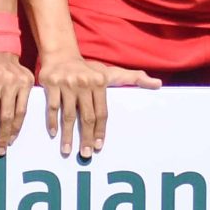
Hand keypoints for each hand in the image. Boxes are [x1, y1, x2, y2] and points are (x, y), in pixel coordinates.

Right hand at [33, 51, 158, 158]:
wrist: (61, 54)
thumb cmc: (89, 69)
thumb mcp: (112, 72)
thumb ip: (135, 78)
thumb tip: (159, 84)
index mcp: (100, 82)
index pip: (102, 113)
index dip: (100, 131)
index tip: (99, 147)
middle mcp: (84, 83)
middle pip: (86, 117)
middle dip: (86, 138)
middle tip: (86, 155)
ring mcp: (67, 84)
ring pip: (68, 115)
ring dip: (68, 136)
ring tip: (68, 151)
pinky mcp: (51, 84)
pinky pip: (52, 107)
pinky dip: (52, 122)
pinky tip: (54, 134)